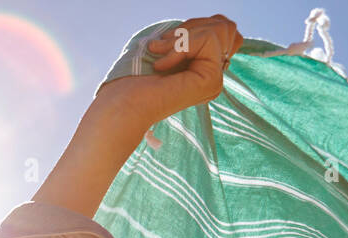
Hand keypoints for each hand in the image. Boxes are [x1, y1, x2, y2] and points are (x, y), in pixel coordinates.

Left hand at [100, 15, 243, 129]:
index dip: (199, 27)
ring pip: (220, 29)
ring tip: (158, 55)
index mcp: (203, 66)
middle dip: (189, 28)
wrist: (122, 103)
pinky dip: (180, 46)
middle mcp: (212, 74)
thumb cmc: (134, 75)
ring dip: (182, 37)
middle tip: (160, 47)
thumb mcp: (170, 44)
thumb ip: (197, 34)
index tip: (168, 43)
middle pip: (225, 26)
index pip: (225, 29)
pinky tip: (161, 66)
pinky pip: (208, 40)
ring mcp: (214, 79)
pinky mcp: (212, 80)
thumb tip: (222, 23)